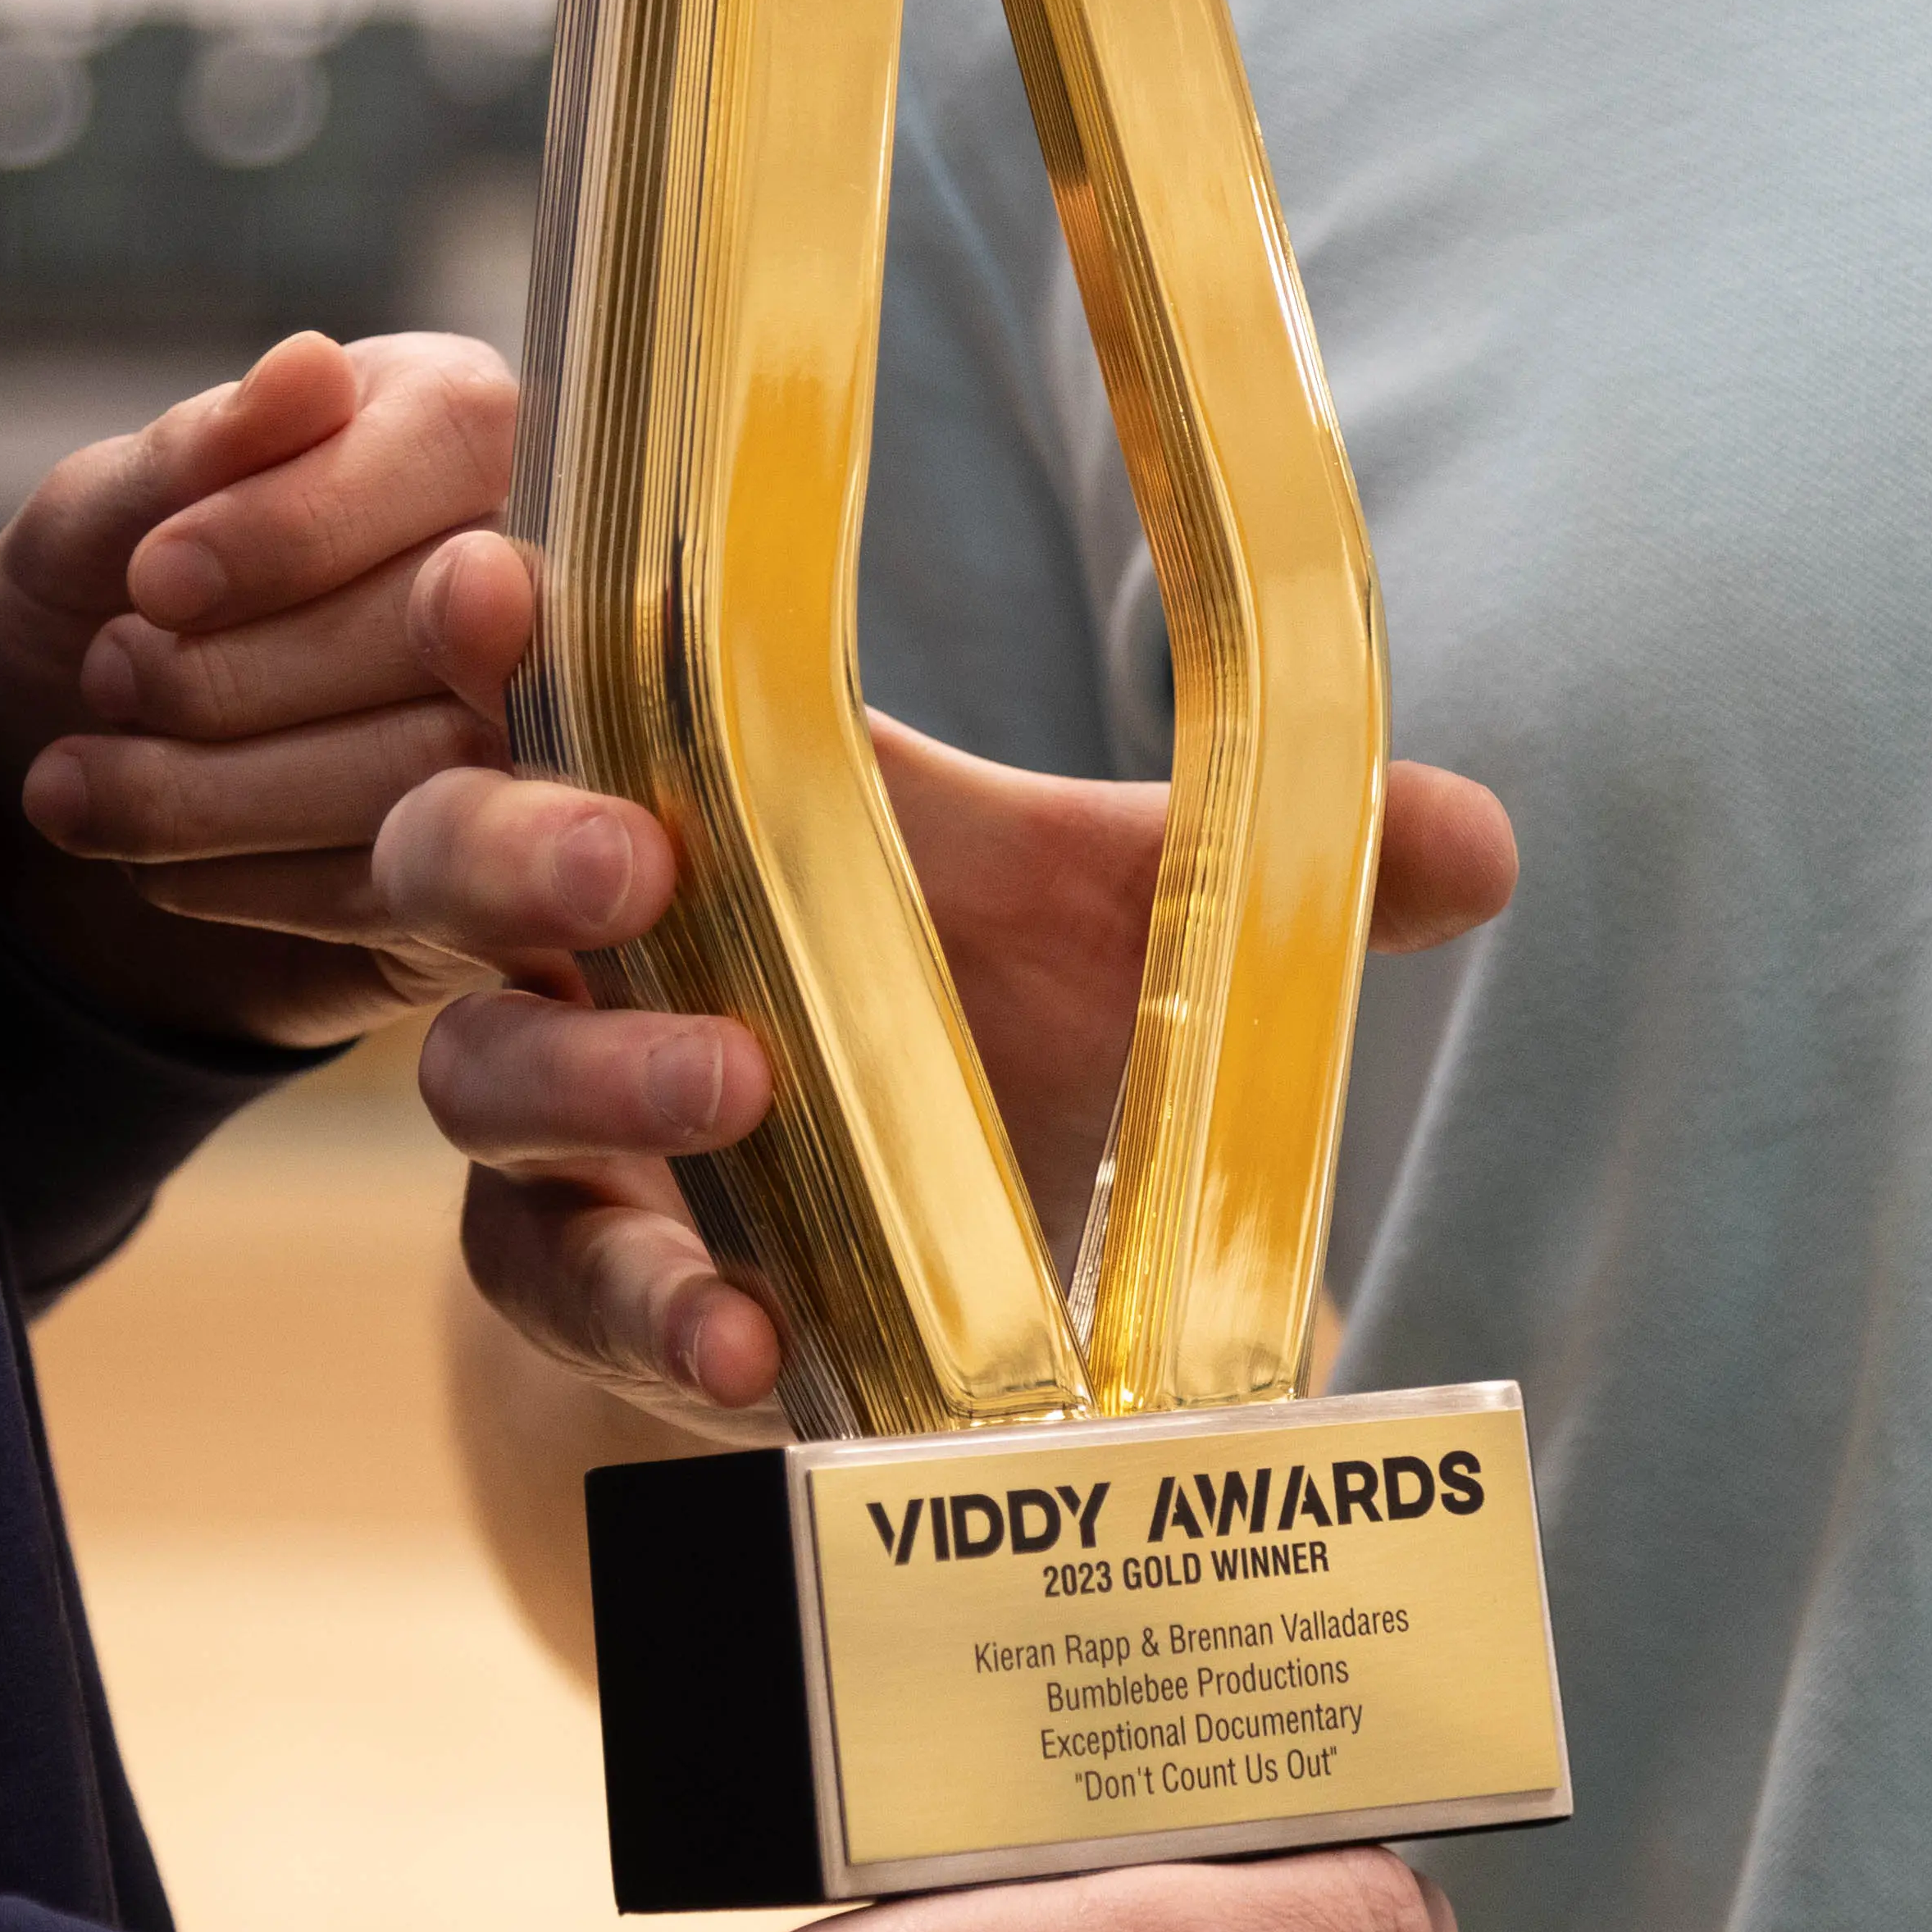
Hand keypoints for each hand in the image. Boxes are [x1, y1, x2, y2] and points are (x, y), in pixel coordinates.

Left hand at [0, 331, 522, 1050]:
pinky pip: (426, 896)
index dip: (306, 520)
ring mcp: (559, 735)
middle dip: (243, 674)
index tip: (156, 580)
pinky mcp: (520, 883)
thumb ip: (198, 451)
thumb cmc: (97, 606)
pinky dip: (262, 886)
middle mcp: (551, 565)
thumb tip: (309, 369)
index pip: (454, 437)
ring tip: (82, 782)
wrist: (69, 773)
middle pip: (451, 618)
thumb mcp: (98, 518)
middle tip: (108, 676)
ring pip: (439, 772)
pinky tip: (161, 868)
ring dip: (224, 795)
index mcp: (465, 427)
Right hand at [372, 525, 1519, 1422]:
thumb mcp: (1123, 934)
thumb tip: (1482, 840)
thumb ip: (1273, 875)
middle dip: (515, 851)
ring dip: (590, 1091)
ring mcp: (549, 1115)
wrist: (919, 1253)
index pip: (536, 674)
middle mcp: (571, 940)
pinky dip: (643, 1313)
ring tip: (729, 1099)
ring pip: (478, 1086)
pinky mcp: (570, 1275)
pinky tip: (739, 1349)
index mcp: (672, 788)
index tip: (506, 582)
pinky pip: (553, 1288)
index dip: (487, 624)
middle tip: (629, 868)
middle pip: (449, 862)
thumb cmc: (980, 1018)